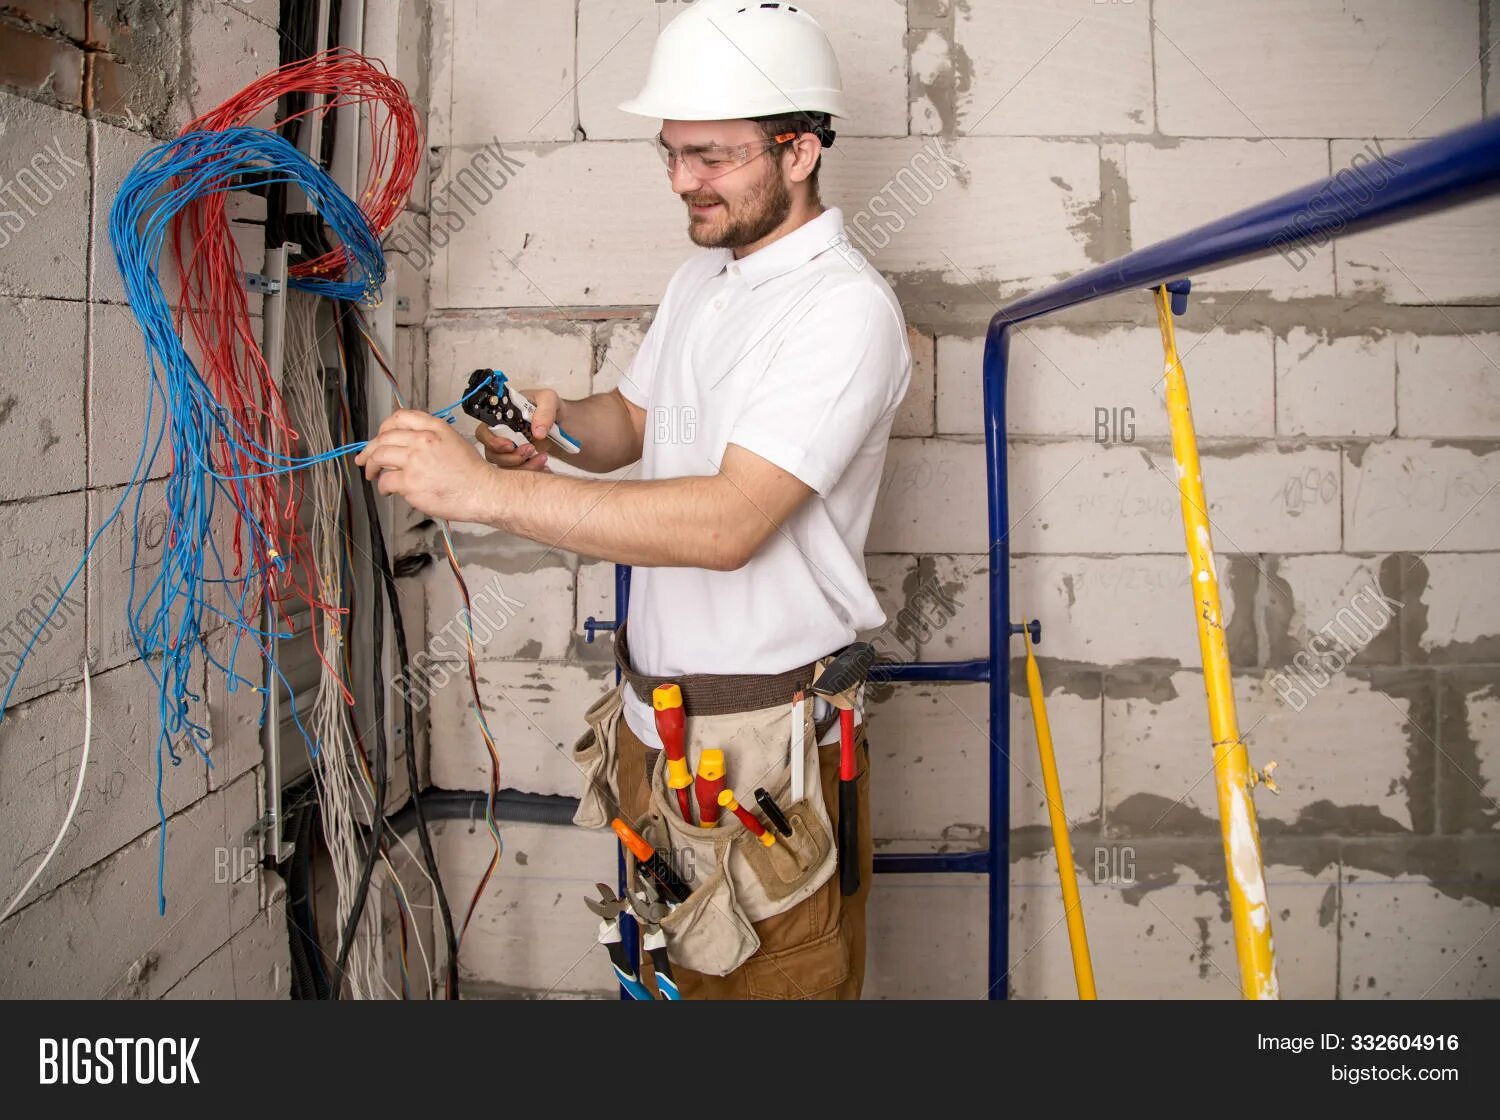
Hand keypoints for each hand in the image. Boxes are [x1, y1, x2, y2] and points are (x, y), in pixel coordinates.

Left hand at [353, 409, 501, 522]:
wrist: (483, 491)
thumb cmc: (471, 472)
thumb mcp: (453, 441)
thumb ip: (429, 437)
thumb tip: (403, 445)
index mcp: (434, 428)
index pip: (399, 417)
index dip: (384, 428)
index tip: (379, 437)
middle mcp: (423, 440)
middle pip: (383, 438)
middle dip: (369, 450)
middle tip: (365, 459)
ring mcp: (415, 461)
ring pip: (379, 457)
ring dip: (372, 467)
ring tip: (373, 475)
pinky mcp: (410, 482)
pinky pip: (386, 481)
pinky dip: (383, 487)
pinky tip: (389, 491)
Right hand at [474, 387, 559, 471]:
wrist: (563, 421)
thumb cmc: (549, 406)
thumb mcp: (549, 399)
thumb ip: (545, 411)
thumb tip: (538, 431)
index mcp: (501, 417)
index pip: (484, 432)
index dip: (492, 442)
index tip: (510, 445)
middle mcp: (501, 434)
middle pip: (492, 454)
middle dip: (510, 458)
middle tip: (530, 450)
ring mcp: (510, 450)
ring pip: (505, 466)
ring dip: (523, 466)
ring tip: (542, 457)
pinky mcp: (521, 460)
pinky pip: (519, 472)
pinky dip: (532, 470)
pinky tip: (544, 464)